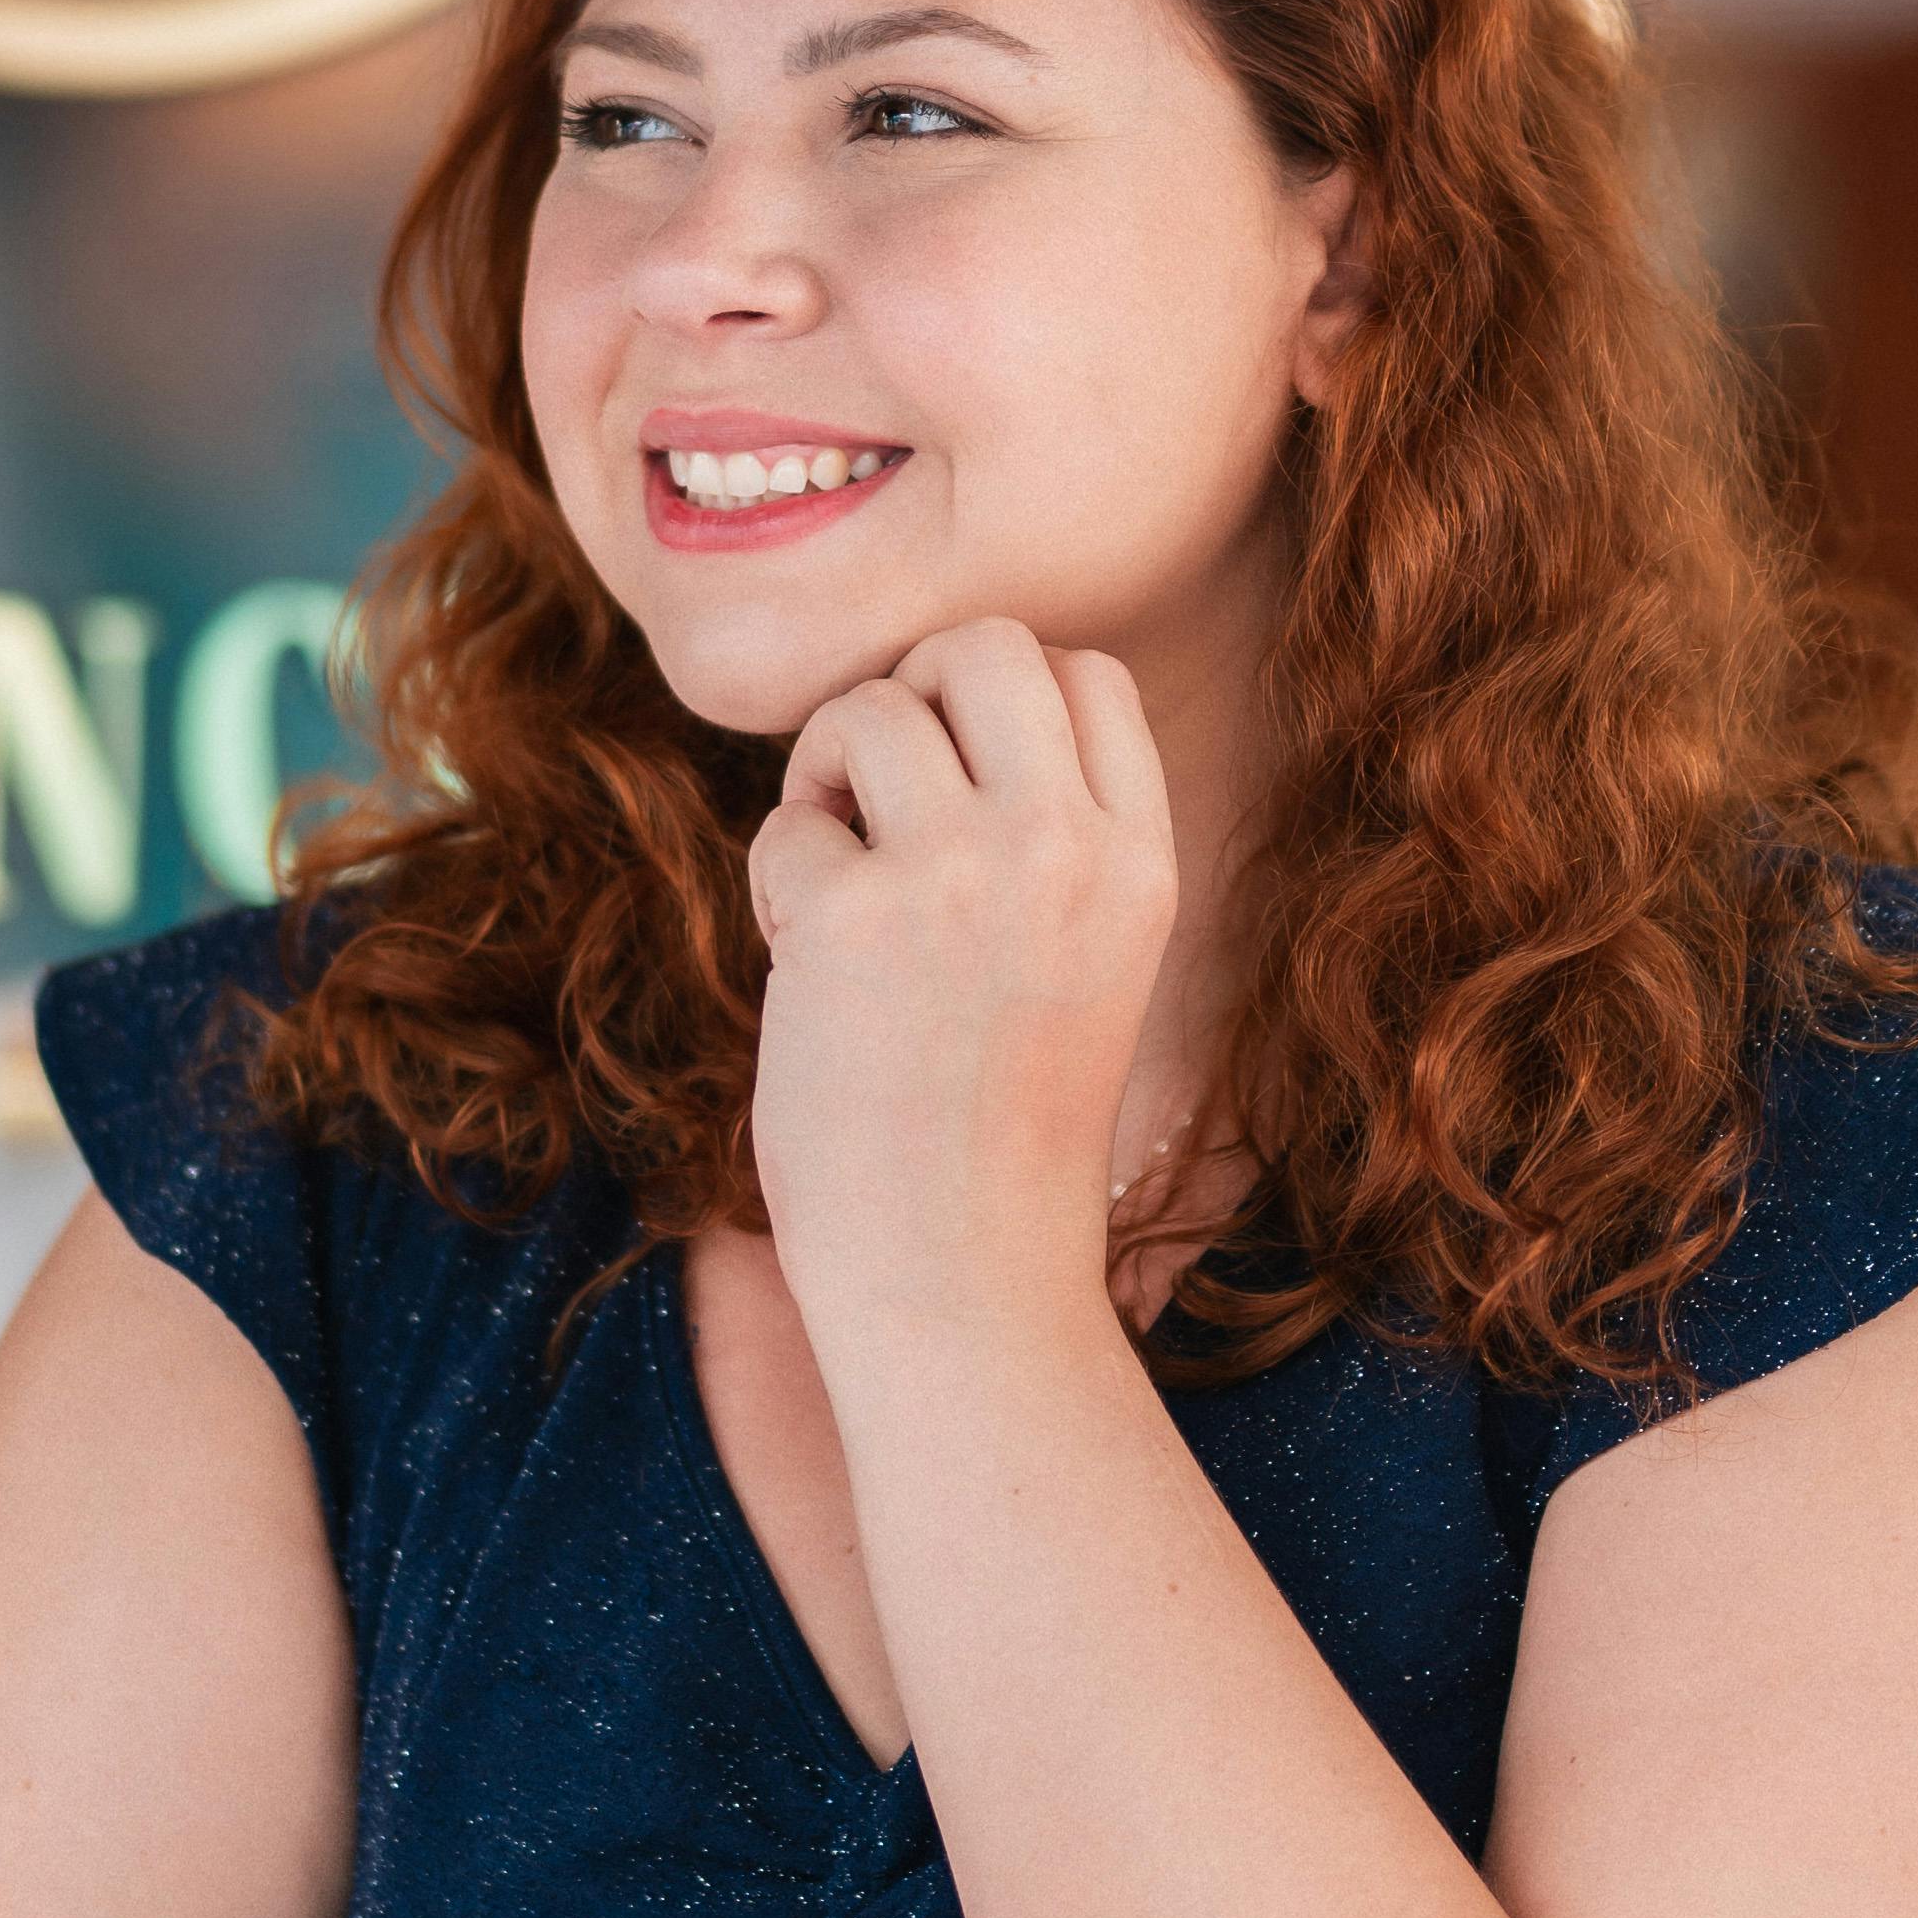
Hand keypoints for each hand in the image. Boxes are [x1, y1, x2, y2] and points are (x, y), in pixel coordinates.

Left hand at [744, 621, 1177, 1338]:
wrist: (963, 1273)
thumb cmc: (1001, 1124)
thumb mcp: (1082, 959)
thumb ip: (1043, 837)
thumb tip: (926, 702)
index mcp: (1140, 862)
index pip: (1084, 674)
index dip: (1000, 702)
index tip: (958, 785)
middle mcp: (1064, 850)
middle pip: (983, 643)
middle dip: (912, 691)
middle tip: (880, 796)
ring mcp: (960, 876)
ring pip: (870, 706)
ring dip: (826, 773)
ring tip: (835, 872)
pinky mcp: (852, 920)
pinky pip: (787, 825)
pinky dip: (777, 880)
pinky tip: (804, 963)